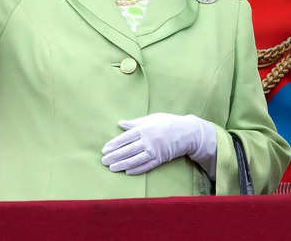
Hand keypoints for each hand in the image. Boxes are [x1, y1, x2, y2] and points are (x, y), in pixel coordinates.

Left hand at [101, 113, 216, 176]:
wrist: (187, 132)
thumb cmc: (167, 122)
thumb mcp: (151, 118)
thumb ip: (135, 123)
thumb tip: (120, 123)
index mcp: (144, 129)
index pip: (125, 138)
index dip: (114, 144)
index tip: (105, 150)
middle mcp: (148, 140)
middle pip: (128, 150)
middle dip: (114, 156)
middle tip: (104, 161)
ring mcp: (154, 151)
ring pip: (135, 160)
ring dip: (122, 165)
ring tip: (112, 168)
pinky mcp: (160, 159)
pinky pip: (146, 166)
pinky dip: (136, 169)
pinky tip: (127, 172)